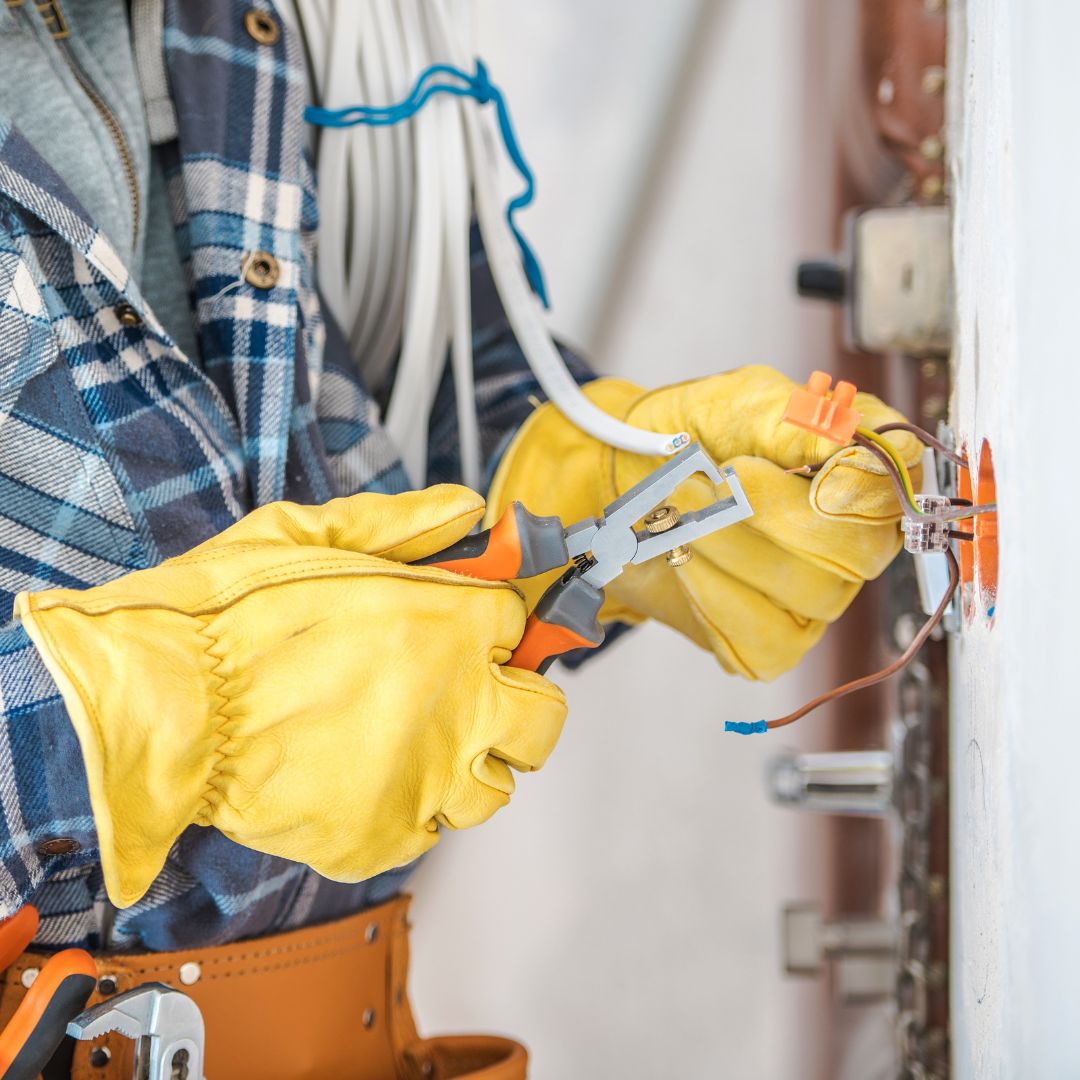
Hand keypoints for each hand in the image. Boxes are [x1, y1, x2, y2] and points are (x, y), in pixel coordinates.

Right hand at [16, 487, 565, 906]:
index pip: (520, 627)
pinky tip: (368, 780)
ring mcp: (424, 778)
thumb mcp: (308, 534)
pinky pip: (430, 833)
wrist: (157, 703)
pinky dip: (409, 811)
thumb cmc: (222, 619)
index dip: (495, 628)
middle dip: (517, 703)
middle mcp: (456, 704)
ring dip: (469, 764)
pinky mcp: (382, 837)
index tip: (476, 631)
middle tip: (473, 695)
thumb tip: (466, 510)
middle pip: (542, 718)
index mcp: (450, 624)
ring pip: (497, 787)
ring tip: (416, 743)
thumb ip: (400, 522)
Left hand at [486, 366, 921, 679]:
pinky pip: (765, 640)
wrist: (622, 485)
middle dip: (769, 514)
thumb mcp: (735, 402)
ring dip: (728, 548)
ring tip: (680, 514)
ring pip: (808, 594)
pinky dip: (714, 597)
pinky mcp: (772, 642)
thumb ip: (790, 415)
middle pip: (855, 551)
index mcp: (855, 471)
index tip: (801, 462)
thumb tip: (844, 436)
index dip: (859, 480)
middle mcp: (850, 540)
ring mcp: (815, 597)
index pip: (896, 484)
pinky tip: (685, 562)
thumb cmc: (686, 437)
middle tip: (707, 481)